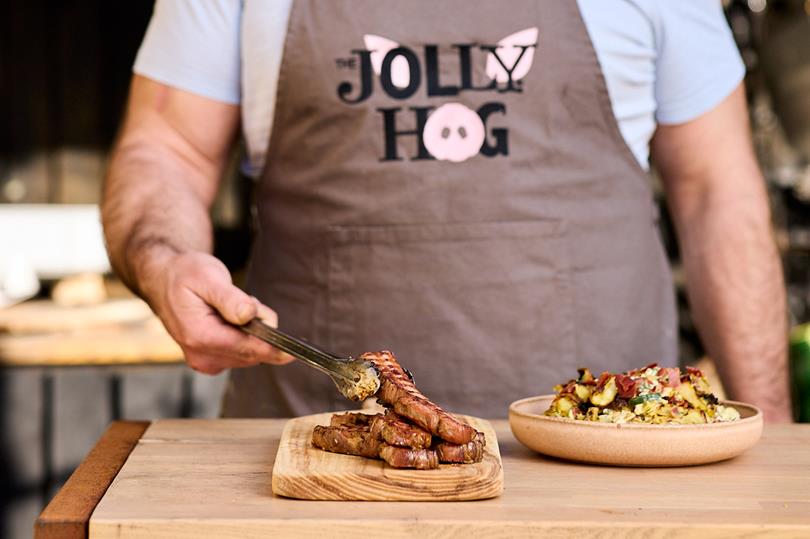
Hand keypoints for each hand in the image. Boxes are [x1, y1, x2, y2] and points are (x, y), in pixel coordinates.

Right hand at [143, 251, 293, 373]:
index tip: (294, 351)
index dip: (273, 349)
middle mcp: (202, 355)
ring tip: (232, 306)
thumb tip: (249, 315)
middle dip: (260, 328)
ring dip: (251, 331)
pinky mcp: (212, 360)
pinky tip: (230, 317)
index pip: (247, 348)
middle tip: (244, 300)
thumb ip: (229, 298)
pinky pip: (242, 352)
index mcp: (200, 336)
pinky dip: (244, 336)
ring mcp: (206, 361)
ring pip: (250, 353)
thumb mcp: (208, 277)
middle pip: (252, 351)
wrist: (164, 280)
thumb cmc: (184, 274)